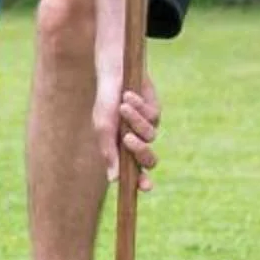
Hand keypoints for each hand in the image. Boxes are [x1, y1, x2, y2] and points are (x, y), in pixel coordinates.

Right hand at [94, 72, 160, 188]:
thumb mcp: (103, 127)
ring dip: (135, 121)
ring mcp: (147, 128)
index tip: (145, 187)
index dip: (141, 182)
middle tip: (128, 139)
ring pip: (150, 136)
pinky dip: (139, 107)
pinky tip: (129, 95)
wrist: (114, 73)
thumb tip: (113, 180)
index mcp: (120, 150)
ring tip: (123, 106)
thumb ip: (109, 152)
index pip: (134, 173)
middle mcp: (136, 142)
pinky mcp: (156, 113)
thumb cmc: (105, 101)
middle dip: (141, 151)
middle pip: (148, 161)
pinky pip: (153, 118)